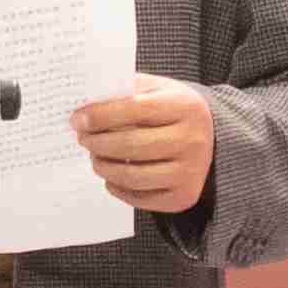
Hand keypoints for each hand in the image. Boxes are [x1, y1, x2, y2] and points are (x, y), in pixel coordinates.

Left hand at [72, 73, 212, 215]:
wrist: (210, 138)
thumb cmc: (173, 110)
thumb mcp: (158, 90)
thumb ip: (127, 90)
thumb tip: (86, 102)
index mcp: (186, 106)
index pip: (134, 109)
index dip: (100, 115)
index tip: (77, 119)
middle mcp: (193, 140)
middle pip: (130, 145)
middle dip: (97, 143)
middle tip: (82, 139)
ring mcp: (190, 172)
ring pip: (132, 176)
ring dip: (103, 167)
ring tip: (94, 158)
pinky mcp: (183, 196)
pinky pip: (140, 198)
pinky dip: (118, 188)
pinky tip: (111, 176)